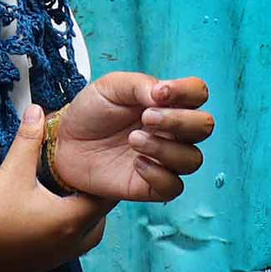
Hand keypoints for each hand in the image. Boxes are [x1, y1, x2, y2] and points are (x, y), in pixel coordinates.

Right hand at [0, 104, 116, 271]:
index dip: (102, 183)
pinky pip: (62, 250)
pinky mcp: (37, 267)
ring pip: (81, 239)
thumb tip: (36, 111)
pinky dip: (62, 234)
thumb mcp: (13, 170)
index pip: (103, 201)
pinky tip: (44, 217)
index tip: (98, 166)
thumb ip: (29, 139)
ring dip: (79, 220)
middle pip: (98, 223)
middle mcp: (68, 246)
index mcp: (69, 222)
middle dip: (94, 202)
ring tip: (66, 197)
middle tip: (82, 180)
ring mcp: (53, 260)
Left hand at [50, 73, 212, 202]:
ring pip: (193, 159)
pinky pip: (174, 187)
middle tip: (147, 118)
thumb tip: (163, 94)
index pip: (198, 93)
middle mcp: (173, 131)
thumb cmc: (91, 112)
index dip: (187, 91)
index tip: (159, 93)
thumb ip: (138, 84)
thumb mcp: (109, 87)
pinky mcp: (152, 185)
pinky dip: (159, 175)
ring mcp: (165, 159)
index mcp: (167, 102)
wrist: (66, 143)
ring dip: (166, 149)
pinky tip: (136, 163)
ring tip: (133, 140)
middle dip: (179, 121)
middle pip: (204, 126)